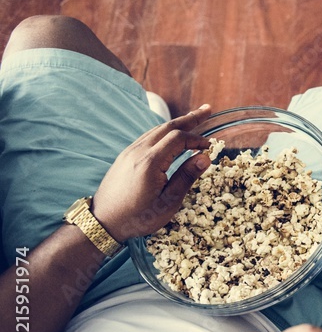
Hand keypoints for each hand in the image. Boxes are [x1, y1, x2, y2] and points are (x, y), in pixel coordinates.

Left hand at [91, 105, 212, 240]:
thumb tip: (205, 157)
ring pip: (156, 130)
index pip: (178, 138)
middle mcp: (138, 151)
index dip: (197, 139)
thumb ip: (186, 177)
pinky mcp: (125, 156)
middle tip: (208, 110)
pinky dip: (164, 131)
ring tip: (194, 118)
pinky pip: (148, 136)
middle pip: (167, 127)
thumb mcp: (167, 202)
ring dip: (177, 123)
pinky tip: (171, 135)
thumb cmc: (138, 216)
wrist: (102, 222)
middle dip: (190, 118)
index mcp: (150, 162)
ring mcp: (129, 152)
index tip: (210, 147)